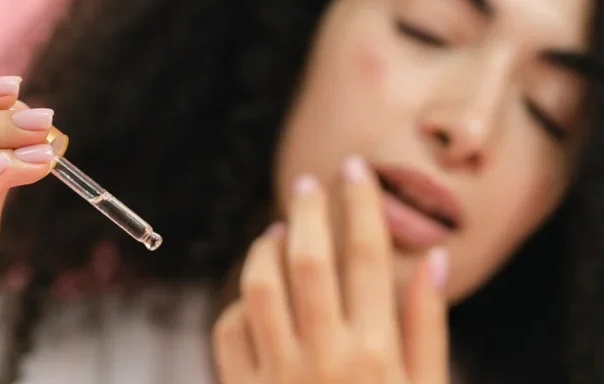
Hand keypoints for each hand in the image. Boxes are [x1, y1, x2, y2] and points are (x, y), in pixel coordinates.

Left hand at [213, 157, 448, 383]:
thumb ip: (428, 325)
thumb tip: (436, 257)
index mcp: (376, 352)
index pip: (368, 255)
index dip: (362, 203)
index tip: (356, 170)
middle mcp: (324, 358)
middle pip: (308, 259)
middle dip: (307, 210)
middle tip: (307, 185)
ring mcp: (277, 376)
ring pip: (260, 286)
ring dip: (266, 249)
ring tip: (278, 232)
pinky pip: (230, 328)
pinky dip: (241, 302)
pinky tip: (257, 293)